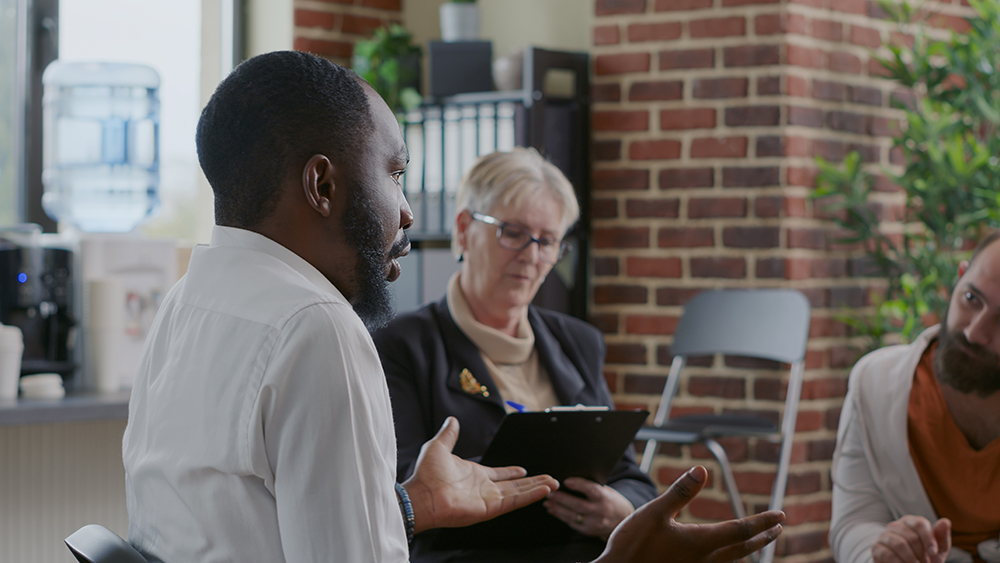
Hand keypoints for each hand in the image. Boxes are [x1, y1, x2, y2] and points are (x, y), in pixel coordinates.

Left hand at [402, 417, 559, 532]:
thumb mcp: (438, 446)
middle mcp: (483, 488)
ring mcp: (488, 499)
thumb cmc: (425, 475)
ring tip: (553, 484)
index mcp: (474, 475)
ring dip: (536, 488)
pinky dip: (530, 496)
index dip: (512, 472)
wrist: (420, 494)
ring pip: (518, 493)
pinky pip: (514, 501)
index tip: (524, 469)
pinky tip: (543, 490)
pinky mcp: (490, 508)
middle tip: (550, 479)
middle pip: (514, 485)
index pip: (499, 474)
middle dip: (533, 482)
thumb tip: (451, 420)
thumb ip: (448, 434)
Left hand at [544, 477, 634, 540]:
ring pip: (572, 516)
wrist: (621, 519)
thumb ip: (591, 486)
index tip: (566, 481)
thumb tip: (570, 480)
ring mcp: (594, 523)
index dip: (578, 485)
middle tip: (549, 493)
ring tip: (547, 502)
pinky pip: (572, 523)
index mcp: (605, 497)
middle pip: (578, 505)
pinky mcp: (589, 531)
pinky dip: (561, 516)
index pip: (591, 490)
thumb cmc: (610, 500)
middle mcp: (600, 511)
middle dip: (561, 499)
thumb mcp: (605, 490)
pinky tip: (553, 510)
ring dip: (557, 508)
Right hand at [592, 466, 783, 562]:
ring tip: (759, 540)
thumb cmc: (633, 546)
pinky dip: (730, 557)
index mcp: (700, 542)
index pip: (741, 530)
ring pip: (732, 559)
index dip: (761, 521)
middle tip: (778, 527)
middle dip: (762, 537)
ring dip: (749, 548)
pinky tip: (725, 554)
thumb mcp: (654, 512)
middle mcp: (704, 559)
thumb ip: (680, 491)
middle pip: (743, 548)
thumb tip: (702, 471)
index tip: (780, 514)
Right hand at [872, 515, 951, 562]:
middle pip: (912, 537)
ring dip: (912, 560)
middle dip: (921, 554)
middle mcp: (896, 525)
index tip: (933, 553)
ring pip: (900, 545)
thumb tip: (945, 522)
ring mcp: (884, 536)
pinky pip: (889, 554)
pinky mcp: (877, 548)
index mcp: (911, 522)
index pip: (919, 523)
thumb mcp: (937, 550)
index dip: (928, 539)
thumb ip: (942, 537)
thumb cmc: (924, 557)